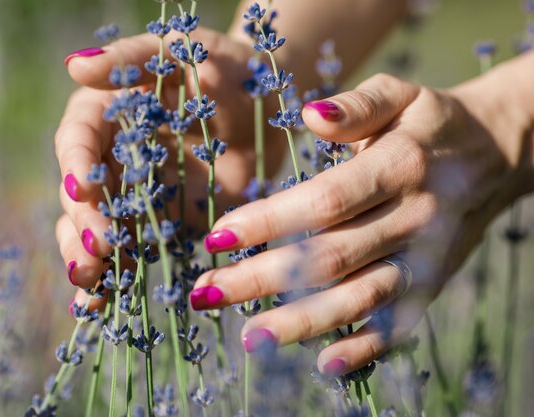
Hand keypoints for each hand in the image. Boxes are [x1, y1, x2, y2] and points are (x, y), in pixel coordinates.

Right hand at [55, 27, 285, 307]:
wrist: (273, 107)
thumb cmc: (230, 67)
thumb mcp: (186, 49)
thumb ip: (133, 57)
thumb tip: (74, 65)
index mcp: (109, 113)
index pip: (78, 140)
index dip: (75, 166)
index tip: (84, 189)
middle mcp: (115, 158)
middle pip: (81, 196)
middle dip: (83, 224)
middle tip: (99, 247)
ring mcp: (136, 196)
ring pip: (96, 231)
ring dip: (87, 259)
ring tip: (91, 284)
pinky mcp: (162, 224)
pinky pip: (133, 254)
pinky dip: (114, 280)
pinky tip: (102, 306)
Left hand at [189, 70, 530, 374]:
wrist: (497, 154)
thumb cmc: (431, 122)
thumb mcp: (400, 93)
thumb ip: (357, 105)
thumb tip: (311, 117)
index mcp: (399, 165)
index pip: (323, 202)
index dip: (268, 222)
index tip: (217, 236)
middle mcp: (413, 216)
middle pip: (329, 257)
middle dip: (262, 279)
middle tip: (206, 292)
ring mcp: (424, 256)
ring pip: (359, 298)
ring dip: (301, 323)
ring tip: (249, 336)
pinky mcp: (432, 281)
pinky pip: (400, 322)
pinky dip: (366, 348)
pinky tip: (324, 364)